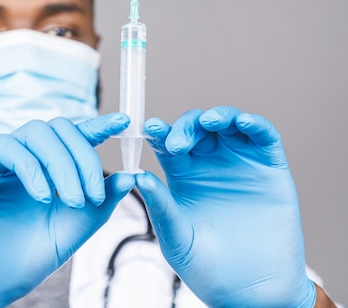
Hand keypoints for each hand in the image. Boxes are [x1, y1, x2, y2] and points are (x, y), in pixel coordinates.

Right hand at [0, 113, 135, 307]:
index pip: (71, 138)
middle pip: (56, 129)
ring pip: (33, 132)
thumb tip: (130, 176)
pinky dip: (31, 167)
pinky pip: (4, 147)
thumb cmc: (18, 263)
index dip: (97, 126)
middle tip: (94, 195)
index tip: (123, 123)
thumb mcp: (68, 233)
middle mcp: (22, 162)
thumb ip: (98, 207)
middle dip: (82, 156)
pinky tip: (42, 197)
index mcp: (44, 172)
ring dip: (61, 163)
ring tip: (72, 200)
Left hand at [134, 106, 315, 307]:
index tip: (148, 128)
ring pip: (228, 124)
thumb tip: (137, 175)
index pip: (168, 143)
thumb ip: (160, 206)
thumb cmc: (205, 266)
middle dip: (186, 127)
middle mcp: (210, 164)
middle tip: (178, 143)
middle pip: (196, 129)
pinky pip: (264, 137)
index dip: (159, 132)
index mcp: (182, 175)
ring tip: (209, 121)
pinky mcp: (270, 169)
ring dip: (218, 115)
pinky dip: (254, 124)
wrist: (249, 290)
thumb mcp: (176, 236)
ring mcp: (241, 163)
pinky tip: (241, 122)